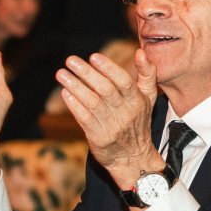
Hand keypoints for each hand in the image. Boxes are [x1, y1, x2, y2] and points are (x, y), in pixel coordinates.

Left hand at [56, 49, 158, 189]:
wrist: (133, 158)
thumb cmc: (138, 121)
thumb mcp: (149, 98)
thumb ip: (147, 74)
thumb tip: (140, 51)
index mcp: (137, 100)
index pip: (123, 81)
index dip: (108, 68)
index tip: (93, 56)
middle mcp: (125, 112)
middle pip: (105, 90)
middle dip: (87, 73)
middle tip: (71, 60)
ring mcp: (111, 126)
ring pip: (92, 103)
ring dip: (75, 87)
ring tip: (62, 74)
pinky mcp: (98, 137)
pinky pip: (84, 118)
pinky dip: (74, 105)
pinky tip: (65, 93)